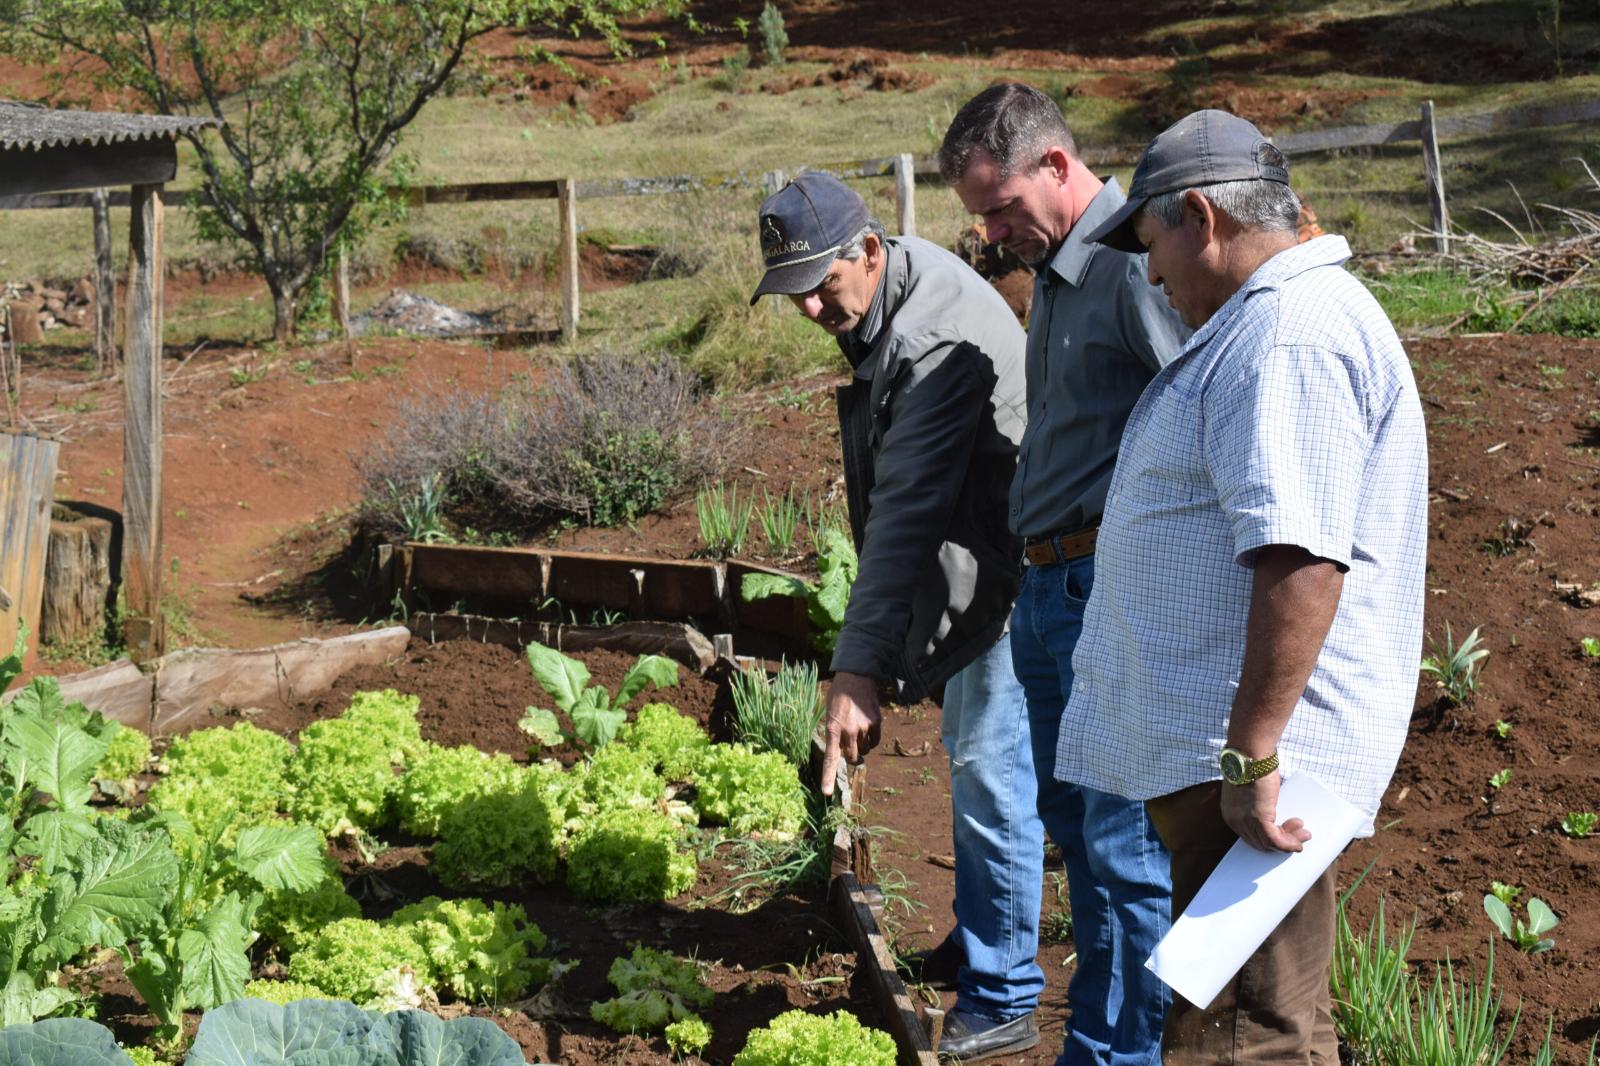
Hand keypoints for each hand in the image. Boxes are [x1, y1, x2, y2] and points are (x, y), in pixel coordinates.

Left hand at [819, 671, 882, 796]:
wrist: (856, 676)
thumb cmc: (838, 695)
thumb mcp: (828, 713)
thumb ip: (833, 732)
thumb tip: (839, 749)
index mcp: (833, 729)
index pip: (830, 758)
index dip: (828, 777)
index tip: (826, 793)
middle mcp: (848, 731)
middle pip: (852, 757)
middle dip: (850, 753)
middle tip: (848, 740)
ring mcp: (864, 728)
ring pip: (864, 750)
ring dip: (861, 744)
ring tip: (857, 727)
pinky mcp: (876, 723)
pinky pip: (874, 742)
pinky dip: (871, 739)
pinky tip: (867, 726)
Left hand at [1219, 771, 1310, 852]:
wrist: (1249, 754)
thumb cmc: (1251, 764)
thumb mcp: (1251, 788)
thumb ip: (1258, 800)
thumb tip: (1272, 806)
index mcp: (1231, 814)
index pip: (1250, 836)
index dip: (1269, 839)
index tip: (1284, 833)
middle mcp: (1235, 821)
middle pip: (1260, 843)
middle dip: (1282, 841)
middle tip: (1300, 834)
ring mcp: (1245, 821)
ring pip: (1269, 844)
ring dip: (1289, 842)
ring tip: (1303, 834)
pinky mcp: (1258, 818)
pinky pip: (1275, 841)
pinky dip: (1288, 844)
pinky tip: (1297, 844)